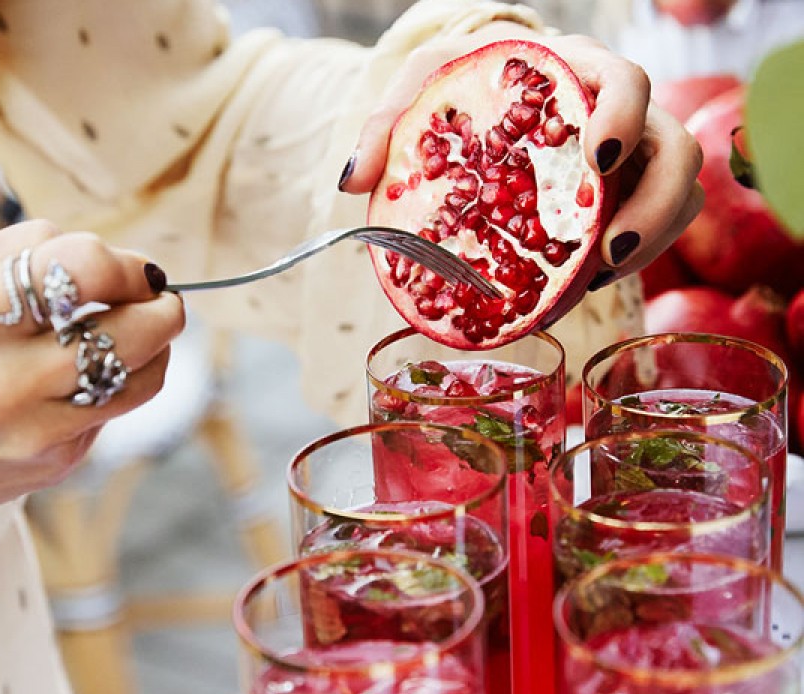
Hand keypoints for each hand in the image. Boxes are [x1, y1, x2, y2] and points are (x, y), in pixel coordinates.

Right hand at [0, 219, 183, 525]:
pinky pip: (113, 411)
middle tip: (161, 298)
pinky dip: (116, 385)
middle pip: (132, 333)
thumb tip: (109, 256)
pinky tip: (90, 374)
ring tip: (140, 330)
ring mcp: (35, 431)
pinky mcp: (54, 463)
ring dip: (157, 348)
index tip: (136, 270)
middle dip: (163, 309)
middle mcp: (4, 383)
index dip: (126, 265)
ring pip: (141, 379)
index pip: (81, 271)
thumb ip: (17, 251)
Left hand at [340, 23, 703, 284]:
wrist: (484, 105)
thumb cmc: (459, 90)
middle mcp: (618, 115)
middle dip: (654, 202)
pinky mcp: (624, 200)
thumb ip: (387, 126)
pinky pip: (654, 228)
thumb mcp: (419, 91)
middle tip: (607, 249)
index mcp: (575, 72)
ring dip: (650, 242)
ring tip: (596, 277)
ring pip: (679, 196)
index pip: (626, 80)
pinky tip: (583, 283)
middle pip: (677, 149)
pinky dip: (631, 258)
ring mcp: (630, 161)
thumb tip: (353, 182)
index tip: (599, 162)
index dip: (625, 119)